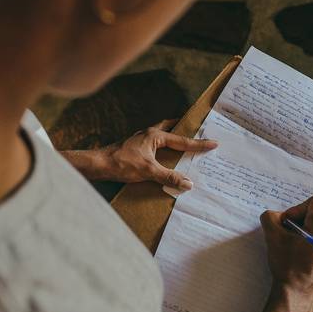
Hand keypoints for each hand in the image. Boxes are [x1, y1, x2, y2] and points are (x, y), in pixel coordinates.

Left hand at [98, 119, 216, 189]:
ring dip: (172, 137)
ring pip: (162, 135)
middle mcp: (148, 134)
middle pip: (171, 128)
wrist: (98, 164)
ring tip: (184, 141)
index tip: (213, 143)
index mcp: (154, 135)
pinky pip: (154, 144)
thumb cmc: (121, 163)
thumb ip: (169, 177)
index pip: (182, 140)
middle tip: (197, 129)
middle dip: (184, 129)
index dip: (198, 143)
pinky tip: (164, 155)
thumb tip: (188, 183)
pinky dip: (162, 147)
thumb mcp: (149, 171)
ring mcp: (140, 140)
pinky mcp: (135, 148)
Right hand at [259, 196, 312, 306]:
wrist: (296, 292)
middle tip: (287, 234)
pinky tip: (299, 253)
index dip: (296, 209)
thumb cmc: (287, 266)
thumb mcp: (272, 237)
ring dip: (304, 231)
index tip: (287, 224)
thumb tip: (275, 216)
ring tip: (292, 245)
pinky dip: (310, 241)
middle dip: (299, 221)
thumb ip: (270, 217)